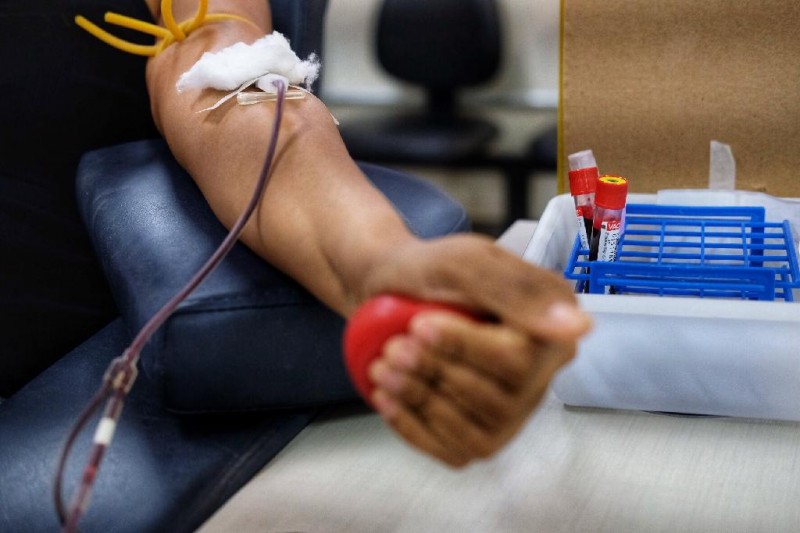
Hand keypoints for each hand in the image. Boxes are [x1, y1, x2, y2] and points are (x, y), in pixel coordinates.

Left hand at [355, 234, 591, 466]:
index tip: (420, 326)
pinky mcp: (481, 436)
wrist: (390, 289)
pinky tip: (387, 397)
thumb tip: (580, 326)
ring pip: (475, 430)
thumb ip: (518, 290)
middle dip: (436, 374)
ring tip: (384, 368)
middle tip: (393, 348)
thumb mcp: (466, 263)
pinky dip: (412, 426)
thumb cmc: (431, 271)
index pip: (519, 361)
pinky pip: (454, 451)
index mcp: (550, 331)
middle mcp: (541, 376)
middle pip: (496, 399)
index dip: (464, 349)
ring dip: (420, 400)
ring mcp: (512, 411)